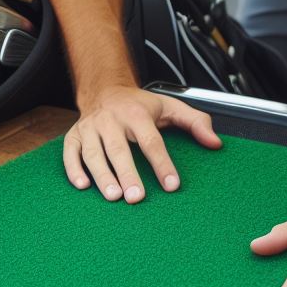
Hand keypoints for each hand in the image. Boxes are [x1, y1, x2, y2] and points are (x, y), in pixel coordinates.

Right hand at [62, 86, 220, 202]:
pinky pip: (70, 153)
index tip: (172, 185)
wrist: (105, 89)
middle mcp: (111, 120)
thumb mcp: (170, 106)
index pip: (152, 141)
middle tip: (136, 198)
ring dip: (101, 176)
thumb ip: (196, 122)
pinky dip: (73, 170)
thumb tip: (215, 143)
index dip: (162, 164)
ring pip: (93, 153)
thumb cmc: (139, 105)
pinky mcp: (74, 136)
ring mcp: (90, 128)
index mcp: (137, 114)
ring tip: (113, 197)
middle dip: (128, 173)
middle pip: (119, 149)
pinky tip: (82, 186)